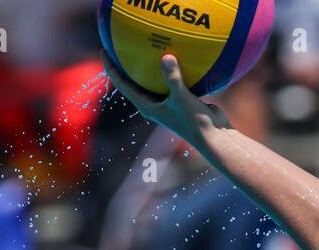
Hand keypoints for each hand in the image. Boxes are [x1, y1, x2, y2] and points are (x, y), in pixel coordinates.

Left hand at [100, 50, 230, 143]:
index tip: (103, 51)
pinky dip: (173, 68)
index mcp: (147, 106)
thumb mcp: (182, 98)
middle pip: (134, 81)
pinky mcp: (181, 100)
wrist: (214, 137)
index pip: (123, 85)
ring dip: (150, 66)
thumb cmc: (194, 122)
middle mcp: (154, 104)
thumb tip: (166, 56)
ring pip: (154, 81)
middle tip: (119, 44)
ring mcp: (168, 102)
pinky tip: (177, 53)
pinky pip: (173, 80)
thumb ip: (173, 78)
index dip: (111, 68)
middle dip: (125, 64)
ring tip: (145, 45)